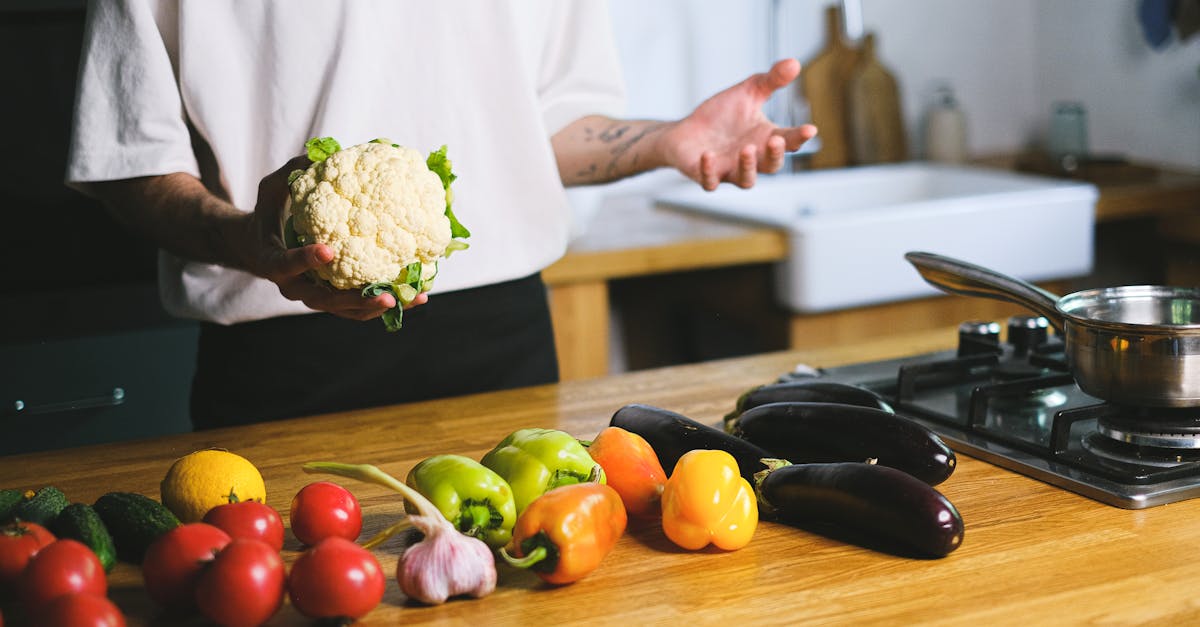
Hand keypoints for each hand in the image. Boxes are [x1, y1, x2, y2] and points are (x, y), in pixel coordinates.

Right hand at [245, 157, 428, 320]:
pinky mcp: (333, 299)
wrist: (262, 246)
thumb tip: (321, 155)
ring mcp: (316, 296)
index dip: (304, 260)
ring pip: (347, 309)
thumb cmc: (269, 214)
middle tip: (385, 296)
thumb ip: (292, 175)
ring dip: (378, 307)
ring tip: (410, 299)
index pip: (285, 264)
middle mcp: (296, 285)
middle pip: (325, 300)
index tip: (327, 250)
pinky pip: (358, 308)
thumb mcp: (271, 190)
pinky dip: (384, 304)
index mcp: (274, 261)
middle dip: (356, 300)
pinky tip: (414, 296)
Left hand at [662, 58, 817, 190]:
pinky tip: (707, 155)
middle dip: (775, 155)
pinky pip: (710, 181)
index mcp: (765, 139)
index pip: (789, 141)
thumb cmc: (721, 116)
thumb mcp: (747, 93)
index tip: (810, 129)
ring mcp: (729, 170)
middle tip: (775, 140)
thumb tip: (794, 63)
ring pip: (746, 180)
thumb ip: (771, 81)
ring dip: (748, 166)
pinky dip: (709, 171)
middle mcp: (752, 159)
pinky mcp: (706, 176)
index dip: (799, 137)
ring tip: (747, 149)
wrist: (687, 131)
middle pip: (771, 166)